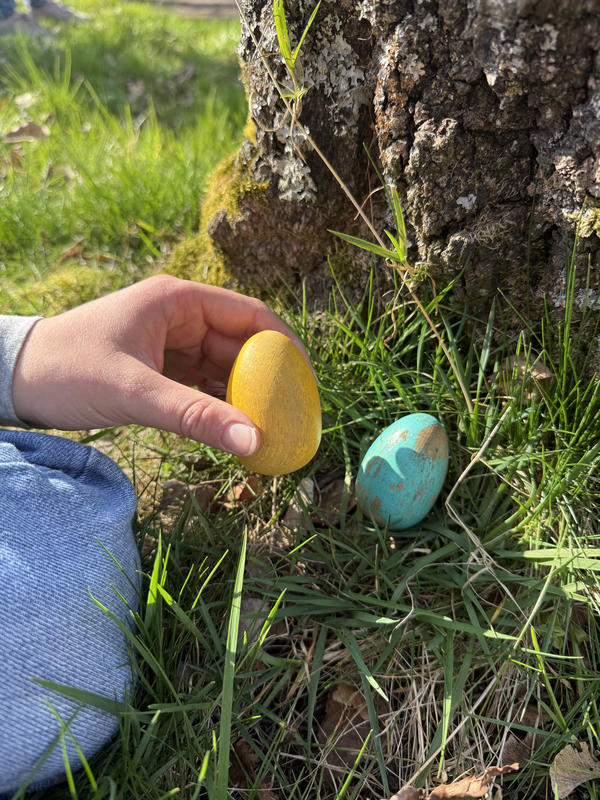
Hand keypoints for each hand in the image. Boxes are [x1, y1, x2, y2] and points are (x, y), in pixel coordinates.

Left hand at [12, 274, 309, 455]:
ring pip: (223, 368)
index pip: (251, 316)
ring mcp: (170, 343)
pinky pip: (202, 385)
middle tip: (292, 416)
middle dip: (267, 380)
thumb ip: (194, 417)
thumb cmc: (67, 370)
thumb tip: (252, 442)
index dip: (286, 346)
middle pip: (241, 345)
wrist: (14, 379)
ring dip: (244, 397)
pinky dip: (219, 405)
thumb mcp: (134, 392)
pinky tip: (234, 429)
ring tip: (270, 428)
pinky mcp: (160, 368)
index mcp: (178, 300)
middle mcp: (180, 317)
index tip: (307, 382)